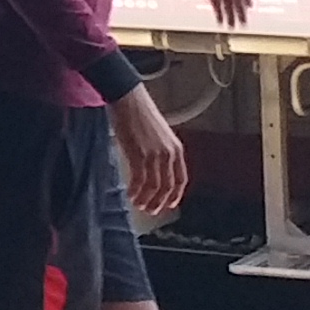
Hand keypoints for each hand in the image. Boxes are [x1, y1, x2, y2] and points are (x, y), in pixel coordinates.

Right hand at [112, 86, 190, 218]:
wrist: (128, 100)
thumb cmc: (139, 114)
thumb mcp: (158, 135)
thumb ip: (160, 152)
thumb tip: (153, 169)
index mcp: (176, 149)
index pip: (181, 179)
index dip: (175, 195)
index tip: (168, 204)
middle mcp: (168, 154)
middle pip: (167, 186)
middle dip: (159, 201)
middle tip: (150, 210)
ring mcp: (154, 154)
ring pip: (154, 186)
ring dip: (146, 199)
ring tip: (138, 204)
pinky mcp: (139, 154)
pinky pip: (140, 180)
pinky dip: (136, 191)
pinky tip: (130, 194)